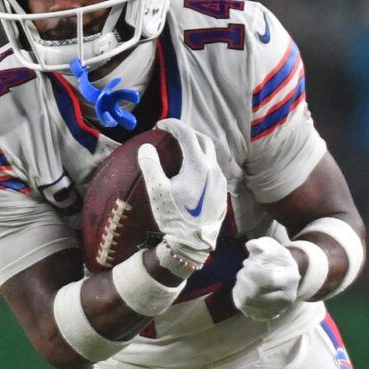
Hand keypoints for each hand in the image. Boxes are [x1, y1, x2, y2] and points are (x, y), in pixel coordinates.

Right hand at [141, 117, 224, 271]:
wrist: (193, 243)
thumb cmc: (174, 217)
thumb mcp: (157, 191)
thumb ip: (150, 165)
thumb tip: (146, 148)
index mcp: (199, 166)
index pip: (187, 135)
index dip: (173, 125)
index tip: (160, 124)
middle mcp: (214, 170)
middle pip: (203, 140)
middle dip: (187, 133)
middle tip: (172, 133)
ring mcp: (220, 182)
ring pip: (210, 155)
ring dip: (196, 147)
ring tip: (181, 149)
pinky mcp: (222, 193)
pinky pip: (213, 170)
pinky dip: (202, 162)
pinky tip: (192, 170)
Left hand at [232, 236, 300, 321]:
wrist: (286, 280)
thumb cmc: (278, 261)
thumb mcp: (275, 249)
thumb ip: (263, 245)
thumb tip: (250, 245)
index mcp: (290, 279)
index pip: (268, 279)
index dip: (252, 270)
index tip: (247, 263)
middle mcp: (286, 298)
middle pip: (255, 292)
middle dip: (243, 278)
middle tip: (243, 270)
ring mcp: (276, 310)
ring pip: (247, 300)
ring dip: (239, 286)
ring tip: (243, 277)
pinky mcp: (265, 315)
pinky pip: (243, 306)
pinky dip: (238, 295)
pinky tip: (243, 287)